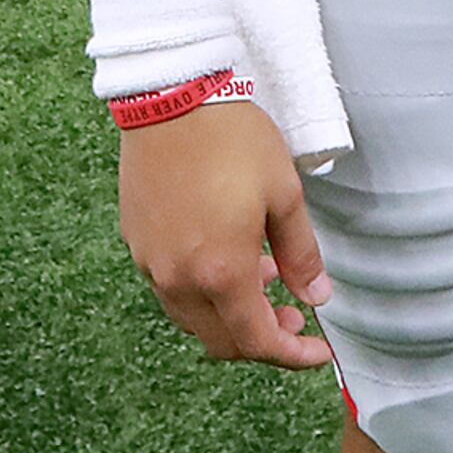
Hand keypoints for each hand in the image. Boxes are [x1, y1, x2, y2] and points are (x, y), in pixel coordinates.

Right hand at [118, 101, 333, 369]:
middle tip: (293, 317)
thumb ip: (301, 254)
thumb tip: (315, 296)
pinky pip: (169, 287)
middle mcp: (179, 278)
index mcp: (221, 272)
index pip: (258, 341)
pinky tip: (223, 255)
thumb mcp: (284, 194)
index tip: (316, 351)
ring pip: (192, 318)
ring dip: (229, 314)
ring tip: (262, 278)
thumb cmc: (231, 139)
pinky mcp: (135, 240)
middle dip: (261, 339)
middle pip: (221, 341)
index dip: (292, 356)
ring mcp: (151, 261)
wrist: (170, 96)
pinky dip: (201, 290)